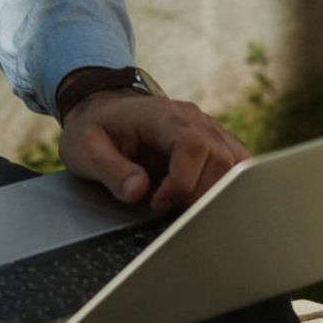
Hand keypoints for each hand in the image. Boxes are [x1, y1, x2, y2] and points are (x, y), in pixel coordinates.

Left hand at [57, 90, 248, 212]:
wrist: (102, 109)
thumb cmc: (95, 127)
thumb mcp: (86, 149)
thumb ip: (111, 170)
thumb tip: (138, 190)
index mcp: (161, 115)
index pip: (192, 145)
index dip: (182, 181)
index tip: (159, 203)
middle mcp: (192, 118)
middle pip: (220, 159)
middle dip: (200, 195)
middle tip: (173, 214)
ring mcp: (207, 129)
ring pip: (236, 164)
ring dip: (217, 194)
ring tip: (186, 210)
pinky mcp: (213, 143)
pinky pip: (236, 165)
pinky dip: (227, 187)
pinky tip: (202, 202)